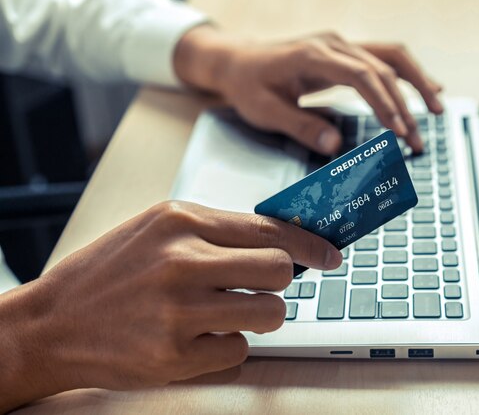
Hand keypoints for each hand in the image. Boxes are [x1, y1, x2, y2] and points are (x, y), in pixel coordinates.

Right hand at [0, 201, 341, 411]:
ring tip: (226, 313)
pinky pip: (239, 351)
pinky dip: (228, 346)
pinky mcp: (175, 356)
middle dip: (279, 281)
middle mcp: (183, 261)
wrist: (50, 323)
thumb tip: (280, 242)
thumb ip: (216, 231)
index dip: (310, 244)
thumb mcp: (157, 229)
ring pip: (269, 312)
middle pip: (279, 270)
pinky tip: (198, 338)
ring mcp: (180, 311)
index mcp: (181, 220)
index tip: (330, 254)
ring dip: (258, 315)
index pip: (269, 228)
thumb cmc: (108, 273)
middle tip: (260, 286)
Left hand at [174, 27, 442, 154]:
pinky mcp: (344, 52)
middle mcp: (333, 44)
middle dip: (406, 105)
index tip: (399, 131)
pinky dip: (407, 74)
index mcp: (313, 55)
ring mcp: (341, 44)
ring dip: (417, 82)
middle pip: (383, 68)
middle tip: (417, 140)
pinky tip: (427, 87)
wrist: (237, 61)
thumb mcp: (265, 111)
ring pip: (391, 56)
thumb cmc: (248, 85)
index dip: (385, 104)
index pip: (362, 76)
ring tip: (438, 109)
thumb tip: (335, 147)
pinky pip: (383, 58)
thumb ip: (300, 126)